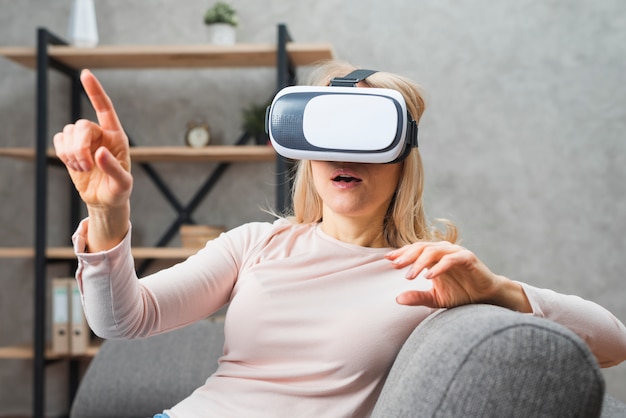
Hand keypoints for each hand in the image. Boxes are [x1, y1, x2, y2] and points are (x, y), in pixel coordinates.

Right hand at [53, 69, 131, 209]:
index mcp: (117, 136)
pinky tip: (75, 165)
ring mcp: (84, 139)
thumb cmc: (118, 190)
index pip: (105, 108)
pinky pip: (59, 140)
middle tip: (86, 167)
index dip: (95, 91)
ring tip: (84, 169)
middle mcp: (100, 133)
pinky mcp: (71, 147)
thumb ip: (113, 168)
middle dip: (79, 147)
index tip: (85, 74)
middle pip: (80, 126)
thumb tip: (99, 152)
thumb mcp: (122, 183)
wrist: (105, 200)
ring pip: (68, 133)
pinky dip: (63, 154)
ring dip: (72, 154)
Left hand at [385, 242, 531, 311]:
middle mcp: (444, 251)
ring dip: (420, 262)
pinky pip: (451, 259)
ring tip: (410, 276)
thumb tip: (397, 299)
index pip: (415, 250)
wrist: (486, 299)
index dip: (401, 253)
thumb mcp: (436, 298)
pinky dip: (439, 266)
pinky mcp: (468, 258)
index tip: (388, 260)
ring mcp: (456, 253)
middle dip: (407, 256)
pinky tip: (429, 277)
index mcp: (434, 257)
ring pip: (434, 250)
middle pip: (421, 247)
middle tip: (395, 265)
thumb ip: (418, 297)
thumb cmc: (461, 295)